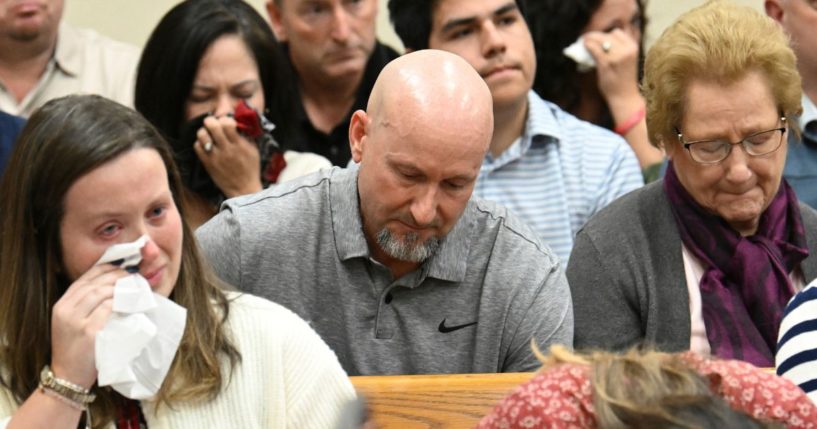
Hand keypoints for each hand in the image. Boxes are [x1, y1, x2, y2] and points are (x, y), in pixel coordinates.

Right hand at [50, 264, 127, 388]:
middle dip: (115, 275)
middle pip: (94, 284)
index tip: (121, 265)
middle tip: (132, 274)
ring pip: (100, 293)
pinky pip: (107, 309)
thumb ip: (85, 305)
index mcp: (61, 305)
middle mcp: (65, 310)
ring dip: (120, 287)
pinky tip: (130, 301)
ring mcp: (76, 321)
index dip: (104, 268)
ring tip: (134, 285)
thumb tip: (111, 285)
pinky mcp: (89, 332)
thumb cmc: (76, 350)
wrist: (68, 377)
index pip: (84, 279)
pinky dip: (120, 302)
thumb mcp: (72, 323)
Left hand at [193, 115, 262, 197]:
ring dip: (204, 131)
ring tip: (209, 134)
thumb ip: (246, 136)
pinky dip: (200, 143)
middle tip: (213, 124)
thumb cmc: (250, 169)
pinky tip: (206, 145)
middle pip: (212, 126)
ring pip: (202, 135)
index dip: (225, 119)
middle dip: (211, 121)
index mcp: (239, 145)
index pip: (227, 123)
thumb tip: (238, 122)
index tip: (227, 123)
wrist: (243, 189)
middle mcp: (226, 150)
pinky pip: (197, 147)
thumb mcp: (253, 150)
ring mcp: (215, 157)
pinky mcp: (207, 164)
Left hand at [583, 29, 640, 104]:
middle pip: (607, 35)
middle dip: (595, 36)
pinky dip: (587, 46)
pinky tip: (583, 47)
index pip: (617, 33)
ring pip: (600, 39)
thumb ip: (618, 49)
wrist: (625, 97)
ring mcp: (617, 56)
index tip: (597, 38)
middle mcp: (627, 49)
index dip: (605, 34)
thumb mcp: (626, 60)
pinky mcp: (607, 63)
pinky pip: (594, 49)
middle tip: (586, 38)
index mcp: (633, 47)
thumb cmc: (623, 80)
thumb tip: (600, 40)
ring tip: (583, 42)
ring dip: (589, 39)